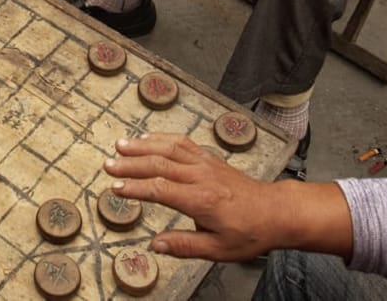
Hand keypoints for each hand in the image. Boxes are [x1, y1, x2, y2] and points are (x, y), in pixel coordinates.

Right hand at [103, 133, 289, 261]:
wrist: (277, 212)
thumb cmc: (251, 231)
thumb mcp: (219, 249)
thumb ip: (185, 246)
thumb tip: (156, 244)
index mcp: (202, 200)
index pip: (161, 189)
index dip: (136, 188)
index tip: (116, 188)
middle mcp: (202, 177)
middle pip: (159, 164)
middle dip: (131, 163)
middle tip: (109, 165)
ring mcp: (206, 164)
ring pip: (169, 148)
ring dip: (142, 145)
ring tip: (120, 144)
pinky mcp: (210, 159)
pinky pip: (183, 143)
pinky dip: (163, 138)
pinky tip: (148, 138)